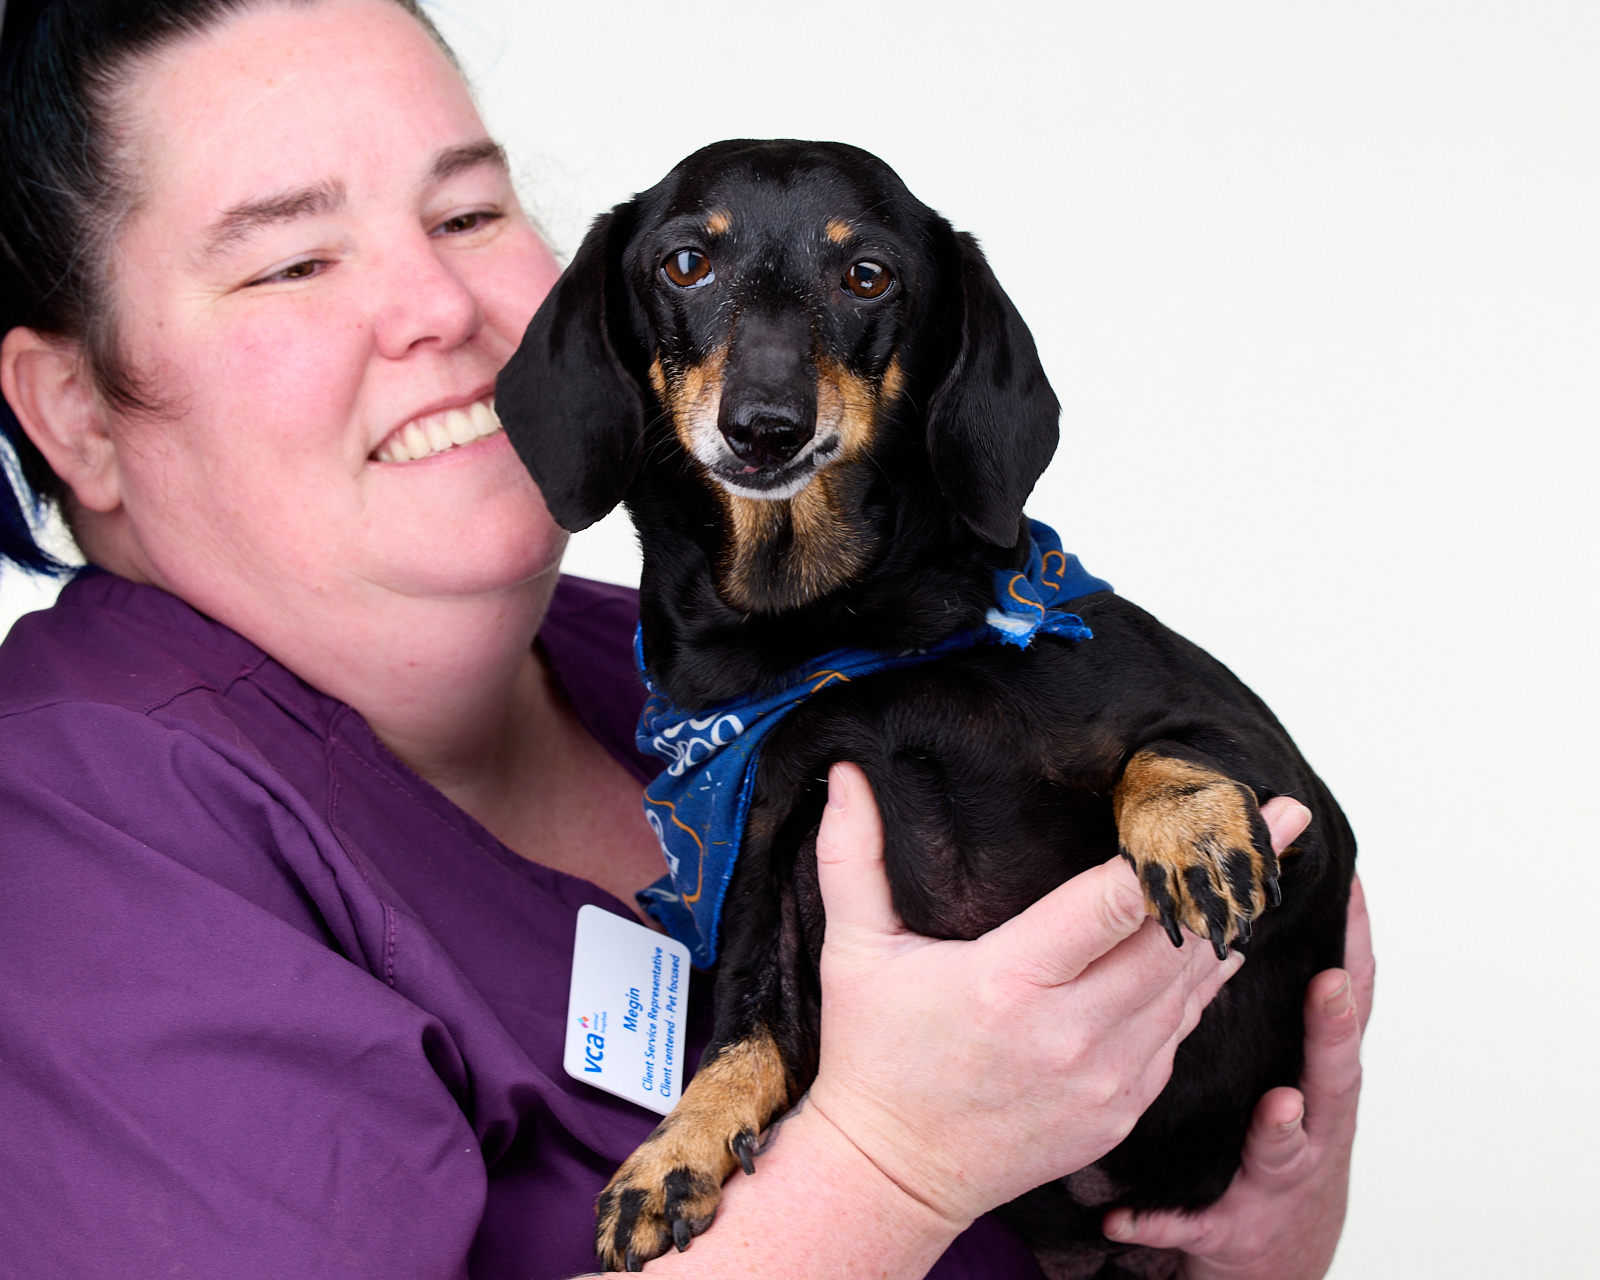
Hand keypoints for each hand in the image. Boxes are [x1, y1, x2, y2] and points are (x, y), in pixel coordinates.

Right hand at [806, 762, 1246, 1228]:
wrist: (893, 1175)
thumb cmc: (875, 1057)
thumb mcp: (854, 952)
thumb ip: (852, 857)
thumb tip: (843, 774)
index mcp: (1012, 981)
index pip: (1121, 902)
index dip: (1186, 850)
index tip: (1241, 810)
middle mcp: (1073, 1033)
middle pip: (1182, 940)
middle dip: (1234, 877)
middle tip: (1279, 824)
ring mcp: (1106, 1078)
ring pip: (1194, 989)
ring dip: (1227, 928)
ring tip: (1256, 873)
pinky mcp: (1121, 1109)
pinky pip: (1179, 1034)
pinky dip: (1201, 986)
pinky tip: (1215, 947)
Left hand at [1103, 805, 1373, 1279]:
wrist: (1269, 1238)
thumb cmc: (1276, 1127)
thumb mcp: (1287, 1059)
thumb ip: (1263, 993)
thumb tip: (1249, 901)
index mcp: (1315, 1069)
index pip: (1341, 1000)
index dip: (1353, 950)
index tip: (1353, 891)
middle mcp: (1311, 1118)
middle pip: (1333, 1070)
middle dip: (1332, 1027)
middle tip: (1327, 983)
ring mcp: (1277, 1174)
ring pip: (1288, 1148)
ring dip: (1285, 1128)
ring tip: (1279, 1106)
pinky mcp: (1230, 1224)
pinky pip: (1196, 1221)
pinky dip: (1164, 1219)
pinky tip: (1124, 1217)